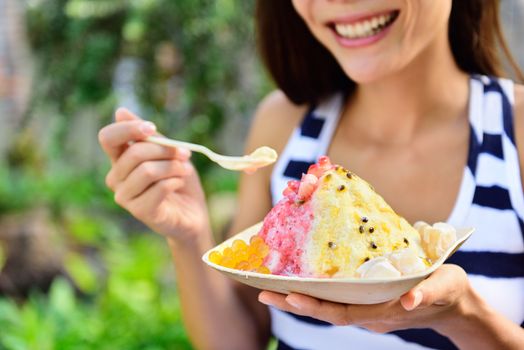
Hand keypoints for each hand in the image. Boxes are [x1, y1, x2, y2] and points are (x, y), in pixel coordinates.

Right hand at [98, 108, 209, 242]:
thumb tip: (120, 111)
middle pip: (135, 153)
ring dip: (173, 167)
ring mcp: (125, 197)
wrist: (192, 214)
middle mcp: (116, 178)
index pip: (108, 138)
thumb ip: (148, 136)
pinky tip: (179, 184)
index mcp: (119, 160)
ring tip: (184, 170)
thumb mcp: (168, 152)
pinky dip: (174, 181)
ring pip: (147, 171)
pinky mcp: (140, 212)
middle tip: (185, 154)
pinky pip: (158, 188)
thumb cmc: (178, 180)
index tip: (152, 128)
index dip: (128, 129)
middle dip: (165, 150)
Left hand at [258, 264, 472, 333]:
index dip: (316, 307)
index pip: (342, 313)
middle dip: (294, 303)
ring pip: (327, 305)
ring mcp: (365, 308)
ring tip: (270, 286)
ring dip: (298, 297)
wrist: (454, 304)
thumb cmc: (449, 291)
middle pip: (326, 311)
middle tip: (263, 291)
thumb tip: (410, 301)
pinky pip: (336, 297)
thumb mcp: (445, 286)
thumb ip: (428, 292)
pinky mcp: (366, 300)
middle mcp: (368, 312)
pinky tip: (299, 279)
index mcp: (382, 311)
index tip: (291, 296)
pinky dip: (315, 291)